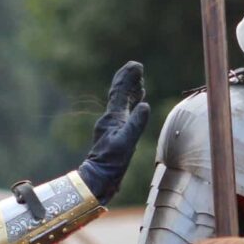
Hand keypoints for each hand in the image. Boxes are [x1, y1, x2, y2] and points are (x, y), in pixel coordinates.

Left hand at [77, 61, 149, 203]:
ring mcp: (113, 125)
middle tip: (137, 67)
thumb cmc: (111, 163)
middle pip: (119, 93)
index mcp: (113, 118)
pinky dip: (131, 103)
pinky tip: (137, 102)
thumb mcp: (126, 143)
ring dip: (130, 89)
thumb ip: (135, 124)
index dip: (128, 77)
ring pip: (122, 101)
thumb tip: (145, 105)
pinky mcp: (115, 132)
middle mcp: (111, 118)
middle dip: (128, 79)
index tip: (137, 65)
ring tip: (139, 80)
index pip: (120, 92)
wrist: (98, 178)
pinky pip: (125, 112)